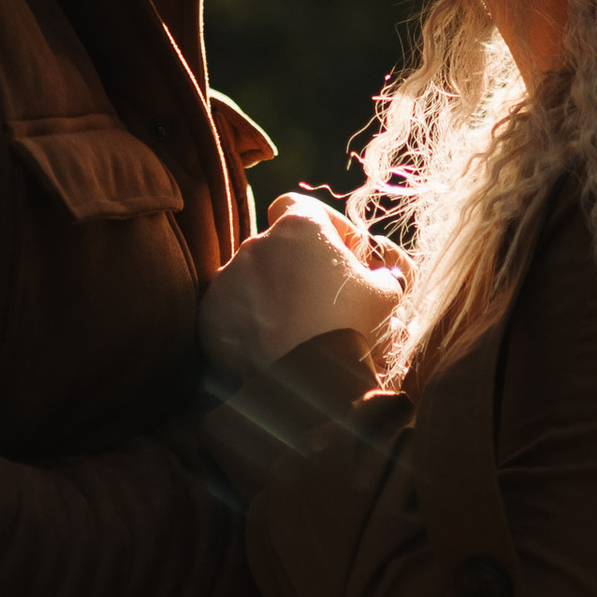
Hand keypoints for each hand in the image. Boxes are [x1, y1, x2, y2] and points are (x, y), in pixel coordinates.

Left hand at [200, 196, 403, 380]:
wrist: (309, 389)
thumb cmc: (351, 332)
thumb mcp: (386, 296)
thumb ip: (381, 272)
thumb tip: (378, 273)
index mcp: (298, 227)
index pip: (299, 206)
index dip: (321, 227)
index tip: (340, 254)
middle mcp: (256, 244)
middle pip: (275, 246)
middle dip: (296, 266)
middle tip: (321, 300)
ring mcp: (228, 279)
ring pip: (251, 279)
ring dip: (271, 295)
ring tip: (296, 329)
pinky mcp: (210, 315)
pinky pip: (231, 310)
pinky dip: (247, 323)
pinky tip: (271, 345)